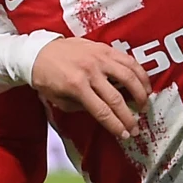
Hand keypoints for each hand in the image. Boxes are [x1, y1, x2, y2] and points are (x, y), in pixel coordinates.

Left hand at [31, 37, 150, 139]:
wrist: (38, 51)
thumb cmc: (45, 77)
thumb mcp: (57, 99)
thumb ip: (80, 107)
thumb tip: (102, 114)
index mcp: (76, 86)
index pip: (102, 111)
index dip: (116, 125)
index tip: (125, 135)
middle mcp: (90, 71)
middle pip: (116, 98)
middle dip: (129, 117)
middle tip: (136, 127)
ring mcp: (98, 57)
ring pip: (128, 76)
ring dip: (140, 93)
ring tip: (144, 104)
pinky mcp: (103, 47)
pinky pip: (127, 59)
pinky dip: (139, 72)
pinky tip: (143, 83)